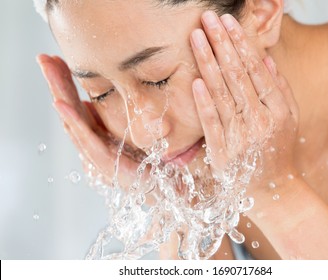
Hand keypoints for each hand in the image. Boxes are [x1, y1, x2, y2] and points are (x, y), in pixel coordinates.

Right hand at [37, 55, 142, 188]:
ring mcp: (98, 156)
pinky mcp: (107, 164)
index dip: (66, 84)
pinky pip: (88, 140)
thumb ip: (109, 122)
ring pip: (74, 122)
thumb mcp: (129, 134)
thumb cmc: (150, 161)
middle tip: (44, 58)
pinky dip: (74, 121)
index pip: (78, 106)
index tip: (57, 60)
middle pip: (71, 111)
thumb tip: (88, 105)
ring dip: (61, 94)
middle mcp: (94, 145)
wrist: (167, 186)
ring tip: (49, 71)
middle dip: (57, 84)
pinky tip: (62, 103)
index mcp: (98, 137)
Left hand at [190, 11, 298, 186]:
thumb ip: (279, 89)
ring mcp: (240, 137)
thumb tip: (265, 60)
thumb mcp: (289, 119)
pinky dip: (203, 102)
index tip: (228, 22)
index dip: (240, 44)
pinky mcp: (223, 153)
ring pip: (222, 93)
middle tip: (208, 18)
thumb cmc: (279, 151)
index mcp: (277, 110)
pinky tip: (195, 81)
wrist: (274, 190)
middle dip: (221, 43)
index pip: (255, 70)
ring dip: (208, 62)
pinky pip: (212, 124)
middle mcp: (260, 121)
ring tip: (197, 37)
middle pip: (236, 75)